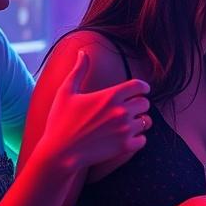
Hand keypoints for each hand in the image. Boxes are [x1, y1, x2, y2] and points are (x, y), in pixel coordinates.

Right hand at [36, 51, 150, 171]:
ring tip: (127, 124)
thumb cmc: (60, 121)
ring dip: (139, 122)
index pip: (140, 86)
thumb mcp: (66, 92)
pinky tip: (126, 138)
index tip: (141, 91)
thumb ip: (79, 71)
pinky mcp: (125, 146)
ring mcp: (125, 129)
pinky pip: (143, 140)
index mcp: (111, 95)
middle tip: (129, 109)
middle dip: (139, 105)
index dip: (143, 88)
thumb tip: (83, 52)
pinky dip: (137, 139)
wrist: (59, 153)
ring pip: (146, 121)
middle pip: (146, 103)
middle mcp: (122, 111)